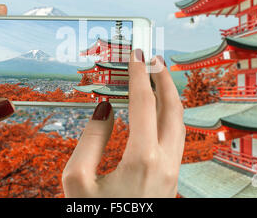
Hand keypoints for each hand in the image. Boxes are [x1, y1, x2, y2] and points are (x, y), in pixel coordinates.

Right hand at [62, 50, 184, 196]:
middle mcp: (165, 163)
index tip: (135, 55)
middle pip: (173, 108)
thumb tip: (104, 109)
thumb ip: (91, 138)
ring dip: (169, 97)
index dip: (138, 74)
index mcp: (143, 159)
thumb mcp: (77, 179)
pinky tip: (156, 114)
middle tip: (153, 60)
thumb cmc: (95, 216)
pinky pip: (175, 139)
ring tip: (158, 80)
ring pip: (179, 124)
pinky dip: (167, 117)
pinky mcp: (170, 181)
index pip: (143, 102)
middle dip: (165, 79)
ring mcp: (172, 173)